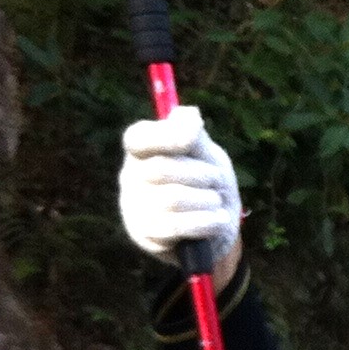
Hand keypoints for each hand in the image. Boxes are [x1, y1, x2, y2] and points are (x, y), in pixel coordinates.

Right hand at [118, 106, 243, 276]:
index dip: (166, 135)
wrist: (215, 228)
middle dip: (203, 174)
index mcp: (142, 152)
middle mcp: (130, 177)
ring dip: (208, 200)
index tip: (193, 137)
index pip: (138, 137)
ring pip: (173, 198)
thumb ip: (195, 134)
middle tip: (218, 180)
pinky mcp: (145, 235)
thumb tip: (188, 114)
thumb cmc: (207, 184)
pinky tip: (217, 219)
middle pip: (163, 168)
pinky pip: (178, 226)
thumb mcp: (206, 155)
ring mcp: (134, 207)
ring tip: (216, 202)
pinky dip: (207, 222)